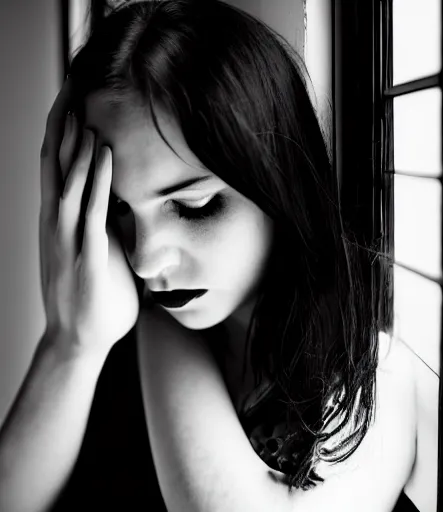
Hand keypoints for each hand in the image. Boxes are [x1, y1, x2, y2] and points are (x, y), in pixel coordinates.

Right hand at [39, 77, 138, 357]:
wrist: (80, 340)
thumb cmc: (94, 297)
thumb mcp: (99, 253)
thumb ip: (106, 227)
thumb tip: (125, 206)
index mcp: (62, 222)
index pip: (58, 168)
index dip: (62, 133)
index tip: (72, 101)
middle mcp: (58, 224)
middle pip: (55, 164)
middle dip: (62, 124)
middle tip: (71, 85)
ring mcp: (68, 239)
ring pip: (68, 180)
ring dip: (76, 143)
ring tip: (83, 106)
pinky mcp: (86, 256)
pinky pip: (90, 210)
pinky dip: (96, 180)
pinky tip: (103, 153)